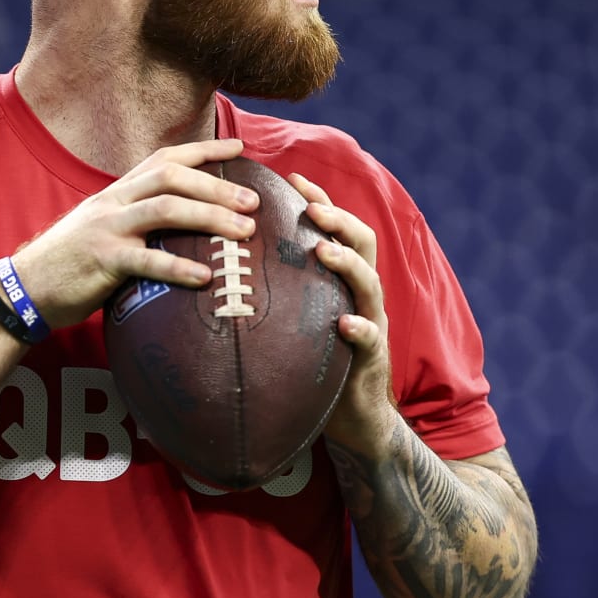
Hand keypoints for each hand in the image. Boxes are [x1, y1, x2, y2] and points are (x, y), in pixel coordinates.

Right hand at [15, 138, 257, 329]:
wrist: (25, 287)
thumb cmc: (73, 261)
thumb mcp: (105, 228)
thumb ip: (139, 221)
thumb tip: (185, 227)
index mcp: (118, 192)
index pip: (165, 158)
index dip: (204, 149)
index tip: (239, 147)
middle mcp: (114, 201)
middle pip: (172, 177)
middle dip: (217, 184)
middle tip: (254, 200)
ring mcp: (108, 229)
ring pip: (165, 209)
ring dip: (210, 216)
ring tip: (244, 232)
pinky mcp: (102, 260)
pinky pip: (147, 261)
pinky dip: (179, 268)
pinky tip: (205, 278)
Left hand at [287, 172, 395, 451]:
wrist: (354, 419)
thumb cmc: (316, 363)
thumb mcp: (297, 320)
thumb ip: (280, 292)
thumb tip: (226, 267)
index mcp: (344, 281)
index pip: (338, 228)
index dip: (321, 200)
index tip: (292, 178)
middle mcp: (362, 295)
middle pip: (363, 242)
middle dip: (338, 219)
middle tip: (310, 207)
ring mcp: (372, 323)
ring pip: (370, 283)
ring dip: (347, 263)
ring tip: (323, 251)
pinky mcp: (372, 359)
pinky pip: (371, 339)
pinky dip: (360, 328)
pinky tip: (344, 324)